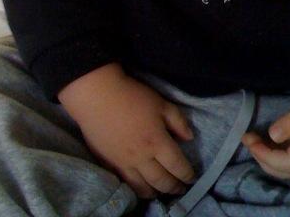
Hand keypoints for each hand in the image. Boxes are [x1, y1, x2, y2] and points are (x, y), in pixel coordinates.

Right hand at [59, 64, 195, 198]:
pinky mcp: (108, 163)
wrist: (97, 97)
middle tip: (181, 189)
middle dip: (174, 187)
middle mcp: (142, 158)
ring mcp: (123, 163)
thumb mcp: (161, 103)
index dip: (187, 174)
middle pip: (161, 181)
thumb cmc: (132, 96)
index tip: (192, 178)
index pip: (177, 165)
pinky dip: (136, 189)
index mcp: (157, 142)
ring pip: (142, 187)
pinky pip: (125, 183)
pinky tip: (140, 187)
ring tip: (161, 192)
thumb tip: (189, 138)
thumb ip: (178, 121)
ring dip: (155, 192)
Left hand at [242, 75, 289, 178]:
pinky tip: (269, 140)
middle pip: (282, 171)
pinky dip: (276, 154)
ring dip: (267, 158)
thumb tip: (272, 136)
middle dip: (261, 158)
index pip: (283, 164)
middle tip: (248, 137)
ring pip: (286, 169)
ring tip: (254, 139)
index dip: (262, 154)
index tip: (248, 137)